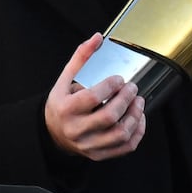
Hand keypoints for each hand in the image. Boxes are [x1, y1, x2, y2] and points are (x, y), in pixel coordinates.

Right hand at [44, 33, 145, 160]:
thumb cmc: (61, 103)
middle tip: (133, 88)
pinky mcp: (98, 154)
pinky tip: (138, 118)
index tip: (119, 79)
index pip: (92, 98)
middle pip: (109, 117)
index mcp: (66, 109)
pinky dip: (137, 132)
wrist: (53, 132)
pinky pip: (125, 147)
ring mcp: (88, 145)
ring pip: (120, 134)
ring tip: (139, 102)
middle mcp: (76, 129)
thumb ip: (81, 57)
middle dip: (126, 99)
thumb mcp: (65, 78)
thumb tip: (97, 37)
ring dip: (135, 116)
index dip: (110, 86)